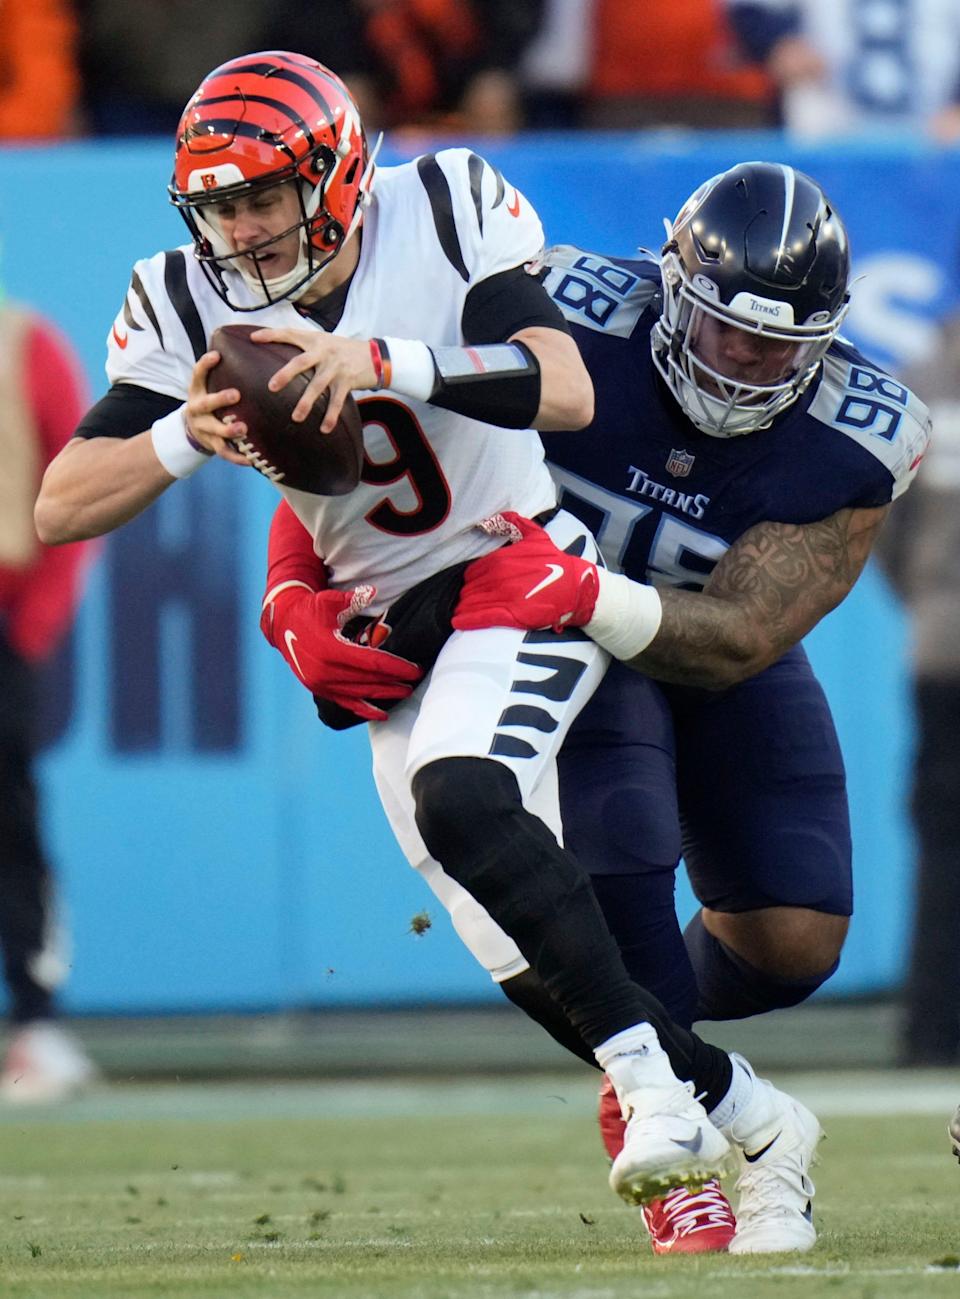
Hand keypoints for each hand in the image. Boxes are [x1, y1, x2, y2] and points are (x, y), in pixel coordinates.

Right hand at [184, 351, 249, 465]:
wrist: (194, 429)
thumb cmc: (211, 402)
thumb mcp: (209, 386)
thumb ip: (224, 374)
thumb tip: (253, 347)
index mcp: (196, 391)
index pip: (197, 375)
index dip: (205, 365)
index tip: (216, 355)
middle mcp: (197, 409)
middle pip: (205, 404)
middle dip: (219, 399)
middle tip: (236, 394)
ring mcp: (204, 428)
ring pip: (214, 430)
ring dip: (228, 430)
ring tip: (243, 429)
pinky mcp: (212, 444)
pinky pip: (224, 452)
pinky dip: (237, 457)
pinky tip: (251, 460)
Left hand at [251, 327, 376, 432]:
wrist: (376, 356)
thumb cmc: (345, 351)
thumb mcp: (326, 342)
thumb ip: (307, 348)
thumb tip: (281, 358)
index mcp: (315, 340)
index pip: (290, 333)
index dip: (272, 335)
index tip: (254, 338)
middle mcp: (324, 352)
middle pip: (300, 362)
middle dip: (285, 375)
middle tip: (271, 387)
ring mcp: (335, 368)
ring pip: (317, 386)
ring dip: (306, 403)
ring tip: (296, 418)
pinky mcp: (347, 382)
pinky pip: (336, 401)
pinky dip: (330, 416)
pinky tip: (324, 429)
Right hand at [261, 583, 422, 722]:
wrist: (282, 625)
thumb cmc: (310, 609)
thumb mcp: (330, 601)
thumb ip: (353, 599)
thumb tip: (373, 591)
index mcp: (331, 649)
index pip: (373, 662)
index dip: (396, 667)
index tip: (415, 669)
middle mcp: (326, 671)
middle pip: (370, 680)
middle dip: (395, 682)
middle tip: (416, 680)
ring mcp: (322, 683)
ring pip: (360, 694)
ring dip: (384, 695)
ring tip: (405, 692)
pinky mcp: (320, 689)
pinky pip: (346, 703)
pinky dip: (365, 709)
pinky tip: (382, 714)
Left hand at [453, 511, 599, 632]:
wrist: (574, 587)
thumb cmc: (555, 563)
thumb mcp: (536, 537)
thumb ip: (516, 523)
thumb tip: (499, 515)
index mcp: (500, 560)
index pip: (472, 573)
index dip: (472, 581)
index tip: (475, 586)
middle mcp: (497, 577)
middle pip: (469, 589)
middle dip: (468, 595)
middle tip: (471, 601)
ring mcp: (503, 597)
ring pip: (471, 603)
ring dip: (465, 608)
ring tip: (463, 613)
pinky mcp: (509, 615)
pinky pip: (480, 617)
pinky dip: (467, 620)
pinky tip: (458, 622)